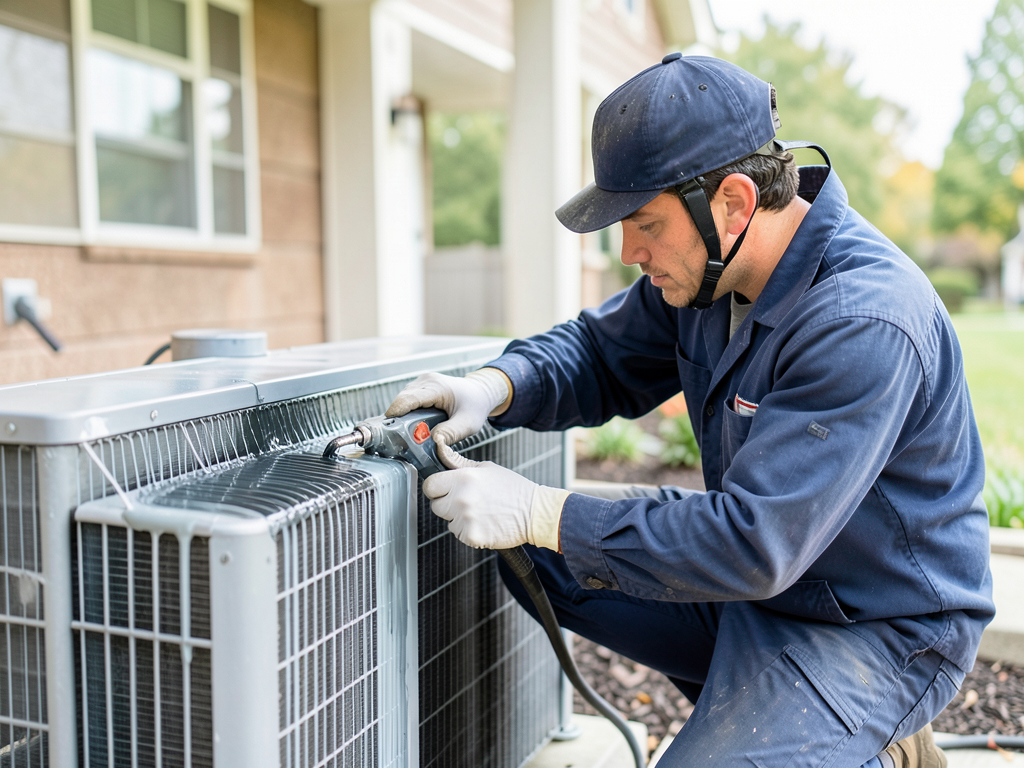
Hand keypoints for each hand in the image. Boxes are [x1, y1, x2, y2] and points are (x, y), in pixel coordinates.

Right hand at [385, 369, 509, 448]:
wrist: (480, 392)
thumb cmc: (475, 406)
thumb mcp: (468, 424)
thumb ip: (451, 434)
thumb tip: (433, 442)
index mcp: (438, 388)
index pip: (409, 399)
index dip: (396, 413)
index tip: (387, 428)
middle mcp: (427, 381)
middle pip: (402, 400)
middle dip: (398, 418)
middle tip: (397, 438)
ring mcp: (422, 381)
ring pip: (403, 399)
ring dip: (402, 415)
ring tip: (406, 433)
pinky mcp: (421, 386)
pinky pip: (407, 399)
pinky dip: (407, 411)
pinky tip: (412, 424)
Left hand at [422, 457, 568, 549]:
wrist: (534, 512)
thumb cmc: (513, 489)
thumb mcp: (487, 468)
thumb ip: (460, 464)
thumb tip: (440, 453)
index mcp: (463, 478)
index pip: (430, 485)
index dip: (436, 488)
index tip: (444, 490)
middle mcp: (461, 498)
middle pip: (435, 505)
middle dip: (447, 504)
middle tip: (468, 501)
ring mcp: (465, 519)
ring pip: (448, 521)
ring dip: (459, 518)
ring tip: (481, 512)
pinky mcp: (471, 536)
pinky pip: (459, 534)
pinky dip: (469, 531)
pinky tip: (484, 522)